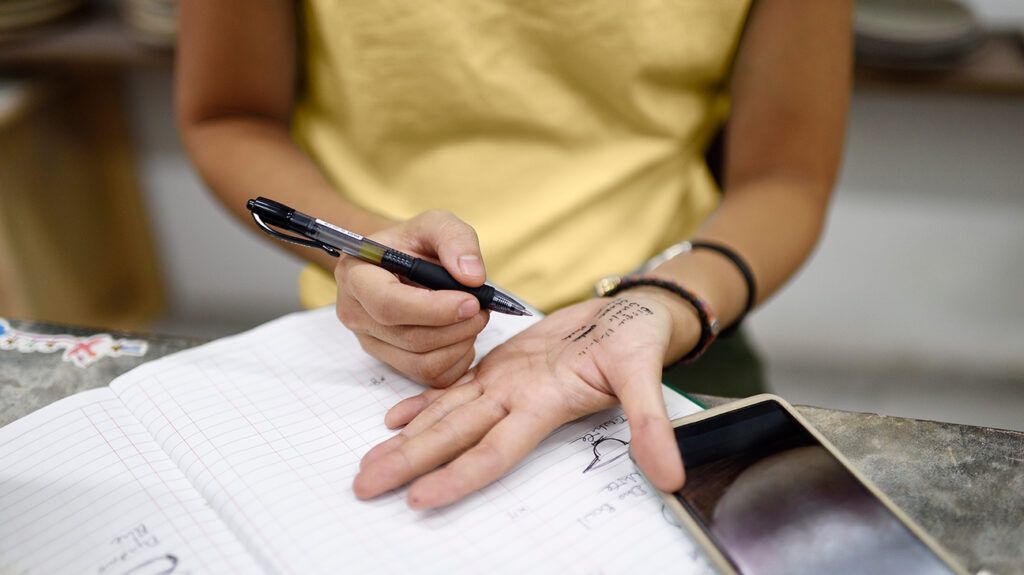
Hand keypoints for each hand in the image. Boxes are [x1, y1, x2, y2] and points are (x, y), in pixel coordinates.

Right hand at [335, 210, 489, 387]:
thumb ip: (455, 239)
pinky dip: (457, 360)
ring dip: (460, 344)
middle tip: (482, 308)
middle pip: (410, 338)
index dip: (435, 309)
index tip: (471, 301)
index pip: (389, 305)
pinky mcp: (390, 362)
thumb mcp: (436, 224)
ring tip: (474, 318)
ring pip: (422, 363)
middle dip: (457, 327)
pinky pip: (430, 377)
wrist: (404, 262)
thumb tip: (473, 277)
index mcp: (356, 276)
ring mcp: (371, 343)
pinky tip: (462, 335)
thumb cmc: (415, 243)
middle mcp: (356, 314)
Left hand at [353, 289, 700, 508]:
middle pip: (454, 437)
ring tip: (369, 463)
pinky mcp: (505, 366)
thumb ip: (651, 423)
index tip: (419, 498)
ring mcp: (507, 385)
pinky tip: (395, 418)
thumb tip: (668, 476)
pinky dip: (425, 402)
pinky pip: (457, 387)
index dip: (459, 475)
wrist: (635, 316)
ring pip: (448, 415)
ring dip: (408, 440)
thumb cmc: (640, 340)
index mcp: (545, 405)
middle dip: (408, 462)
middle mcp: (517, 401)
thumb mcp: (646, 373)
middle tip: (362, 487)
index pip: (495, 451)